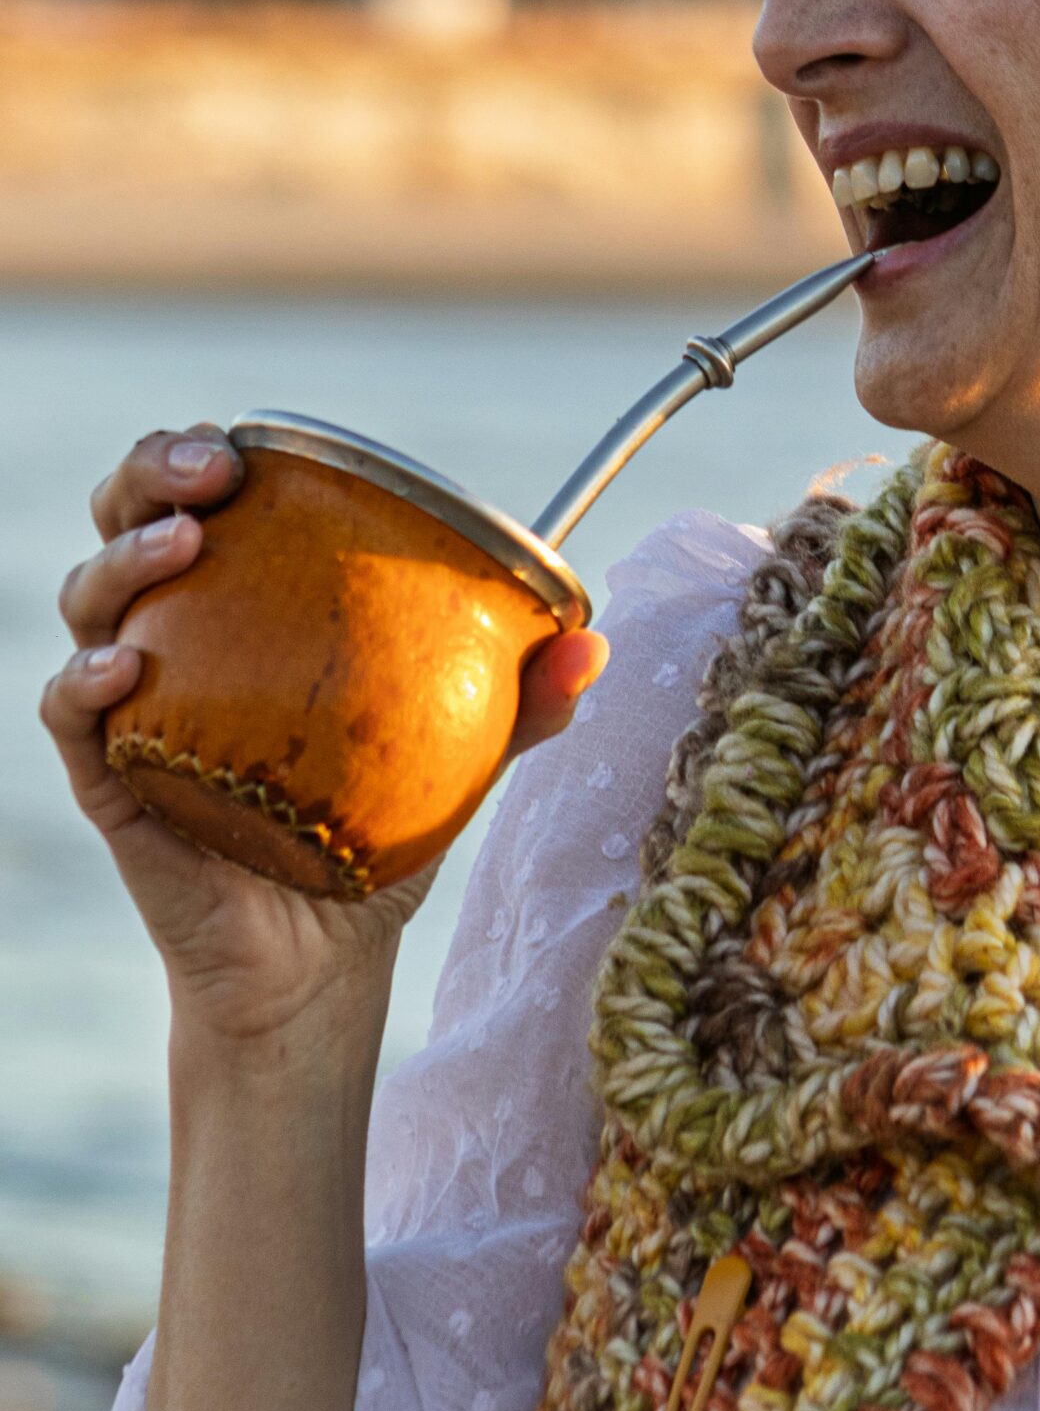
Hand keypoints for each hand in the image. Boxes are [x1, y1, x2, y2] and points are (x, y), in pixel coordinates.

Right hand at [40, 424, 609, 1054]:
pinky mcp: (112, 783)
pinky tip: (131, 665)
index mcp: (245, 610)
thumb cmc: (380, 837)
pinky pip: (74, 718)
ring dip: (126, 559)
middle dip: (150, 474)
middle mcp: (177, 642)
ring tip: (183, 545)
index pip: (201, 502)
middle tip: (209, 470)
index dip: (200, 454)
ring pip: (91, 604)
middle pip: (126, 525)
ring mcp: (135, 710)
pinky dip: (89, 680)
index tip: (247, 444)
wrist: (324, 966)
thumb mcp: (462, 758)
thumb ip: (524, 701)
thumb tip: (593, 642)